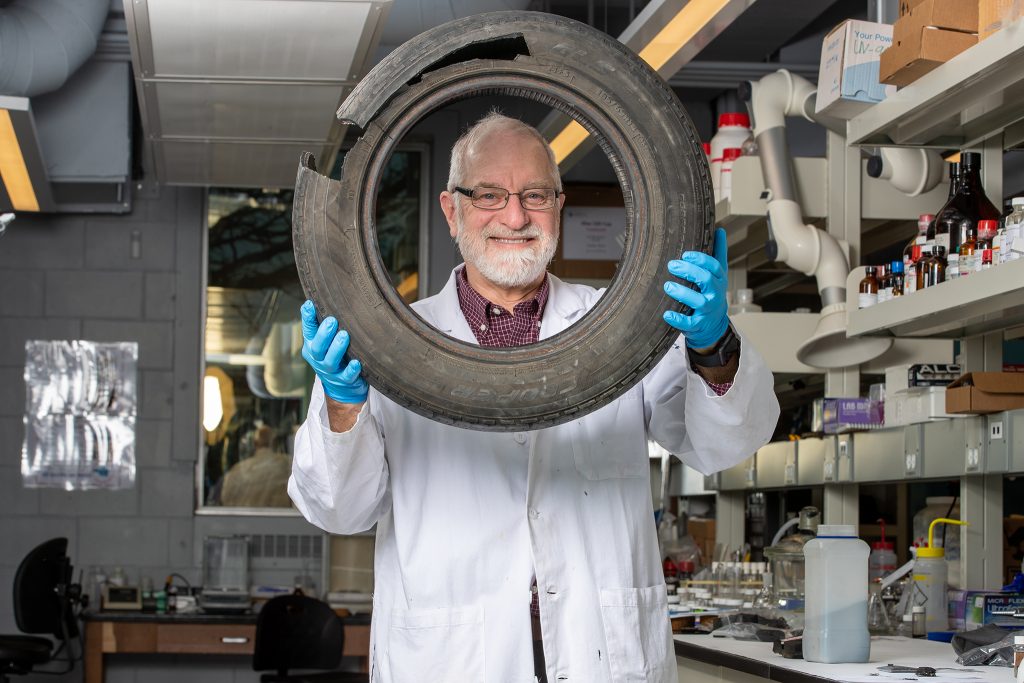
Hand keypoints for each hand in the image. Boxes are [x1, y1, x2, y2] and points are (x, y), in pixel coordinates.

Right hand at [300, 300, 368, 403]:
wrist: (342, 388)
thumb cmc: (336, 357)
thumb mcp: (326, 341)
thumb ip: (325, 324)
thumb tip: (331, 296)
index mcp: (313, 346)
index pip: (308, 331)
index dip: (307, 318)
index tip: (310, 304)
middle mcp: (318, 359)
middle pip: (317, 347)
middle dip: (324, 334)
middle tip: (332, 321)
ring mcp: (330, 371)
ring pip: (330, 361)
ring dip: (337, 348)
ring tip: (344, 336)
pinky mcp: (344, 381)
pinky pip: (346, 376)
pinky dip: (351, 370)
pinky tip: (357, 363)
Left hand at [662, 227, 729, 349]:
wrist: (714, 323)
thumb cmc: (712, 292)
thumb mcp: (718, 273)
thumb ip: (718, 253)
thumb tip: (720, 229)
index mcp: (719, 279)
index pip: (714, 266)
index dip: (700, 259)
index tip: (685, 255)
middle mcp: (715, 293)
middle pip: (706, 279)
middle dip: (689, 271)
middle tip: (672, 265)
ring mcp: (707, 309)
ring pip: (698, 301)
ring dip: (682, 293)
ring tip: (668, 285)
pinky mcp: (698, 324)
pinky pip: (689, 323)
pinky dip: (678, 319)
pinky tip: (667, 314)